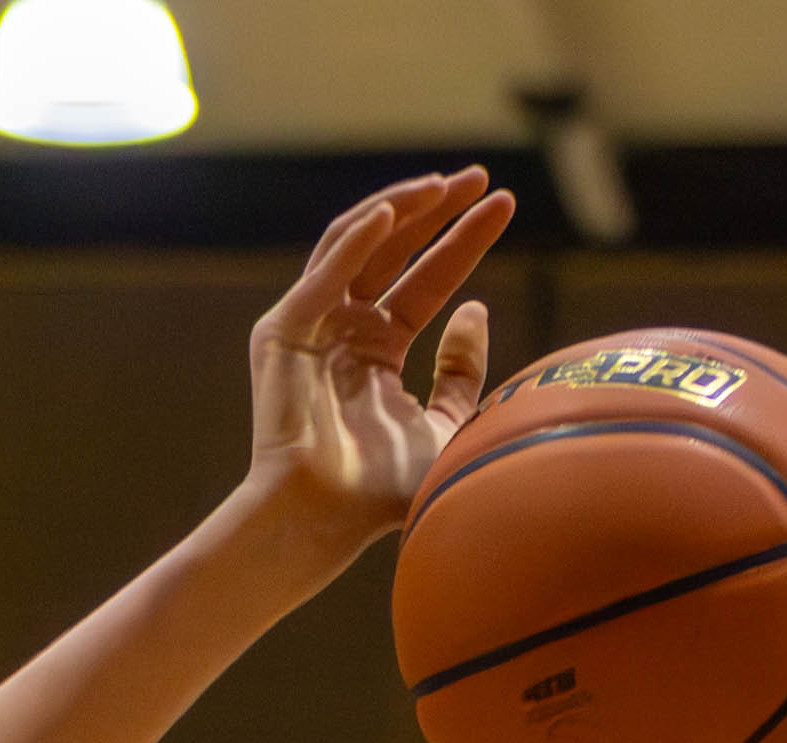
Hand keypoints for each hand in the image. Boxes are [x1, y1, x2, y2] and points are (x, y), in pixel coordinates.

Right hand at [241, 170, 517, 566]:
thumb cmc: (381, 494)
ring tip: (445, 185)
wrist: (326, 520)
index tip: (504, 205)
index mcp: (375, 354)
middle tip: (481, 178)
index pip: (425, 283)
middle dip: (437, 212)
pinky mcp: (282, 333)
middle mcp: (341, 333)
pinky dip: (354, 240)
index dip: (462, 243)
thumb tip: (477, 309)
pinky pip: (322, 274)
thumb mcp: (447, 426)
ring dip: (399, 209)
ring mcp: (309, 329)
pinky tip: (394, 214)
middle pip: (393, 254)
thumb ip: (462, 373)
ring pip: (354, 248)